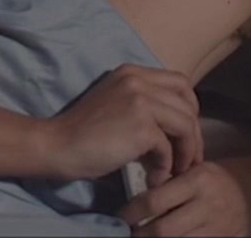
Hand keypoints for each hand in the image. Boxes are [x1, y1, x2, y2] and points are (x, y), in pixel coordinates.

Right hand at [41, 63, 203, 182]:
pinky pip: (169, 148)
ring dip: (186, 152)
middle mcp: (139, 81)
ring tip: (176, 170)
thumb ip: (143, 104)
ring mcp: (141, 101)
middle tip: (188, 158)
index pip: (180, 82)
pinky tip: (155, 177)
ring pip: (186, 125)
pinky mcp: (141, 127)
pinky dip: (166, 166)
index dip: (190, 107)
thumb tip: (175, 126)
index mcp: (133, 72)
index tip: (185, 132)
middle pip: (188, 104)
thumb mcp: (115, 103)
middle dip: (194, 134)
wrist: (56, 145)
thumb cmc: (82, 132)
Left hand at [116, 161, 250, 236]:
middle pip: (162, 230)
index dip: (131, 212)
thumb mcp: (196, 170)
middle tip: (126, 234)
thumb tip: (135, 200)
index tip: (119, 217)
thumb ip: (170, 182)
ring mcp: (215, 228)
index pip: (155, 201)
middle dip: (139, 235)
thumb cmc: (216, 179)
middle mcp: (206, 206)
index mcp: (197, 181)